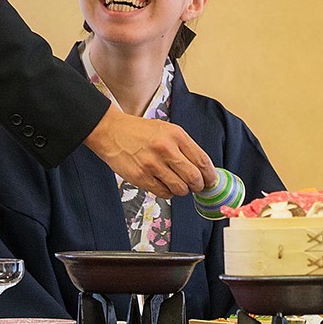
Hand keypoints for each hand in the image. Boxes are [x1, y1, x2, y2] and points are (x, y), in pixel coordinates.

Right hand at [83, 106, 215, 198]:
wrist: (111, 132)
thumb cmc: (139, 131)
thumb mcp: (167, 130)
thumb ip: (184, 147)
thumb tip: (202, 168)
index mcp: (176, 135)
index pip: (202, 161)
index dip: (210, 175)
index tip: (211, 180)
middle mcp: (166, 149)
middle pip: (194, 177)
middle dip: (199, 186)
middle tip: (197, 186)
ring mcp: (153, 164)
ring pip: (180, 189)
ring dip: (182, 190)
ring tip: (178, 184)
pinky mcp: (141, 177)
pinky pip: (163, 193)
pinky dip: (167, 192)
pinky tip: (164, 184)